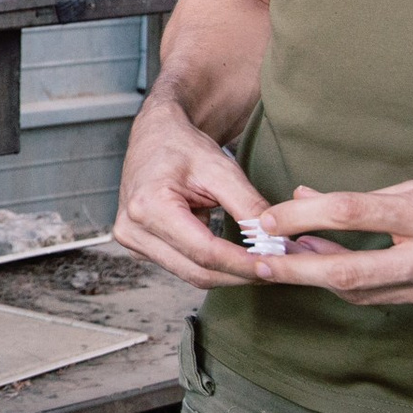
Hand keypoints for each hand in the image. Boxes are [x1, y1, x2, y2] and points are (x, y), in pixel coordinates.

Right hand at [111, 94, 271, 288]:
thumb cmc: (184, 148)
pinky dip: (215, 267)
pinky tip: (238, 258)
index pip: (204, 251)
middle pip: (198, 271)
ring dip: (231, 274)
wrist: (155, 137)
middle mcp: (132, 229)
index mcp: (148, 206)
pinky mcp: (141, 247)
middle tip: (279, 268)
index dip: (243, 263)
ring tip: (263, 263)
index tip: (277, 264)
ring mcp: (132, 241)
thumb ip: (248, 206)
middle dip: (241, 274)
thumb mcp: (221, 169)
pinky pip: (184, 267)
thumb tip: (275, 243)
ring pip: (192, 275)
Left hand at [247, 172, 412, 307]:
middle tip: (256, 265)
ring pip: (365, 294)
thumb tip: (307, 198)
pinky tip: (331, 271)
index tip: (266, 219)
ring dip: (321, 280)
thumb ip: (370, 195)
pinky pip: (390, 300)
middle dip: (296, 272)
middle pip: (350, 272)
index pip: (352, 214)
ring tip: (286, 262)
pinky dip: (356, 287)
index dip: (301, 219)